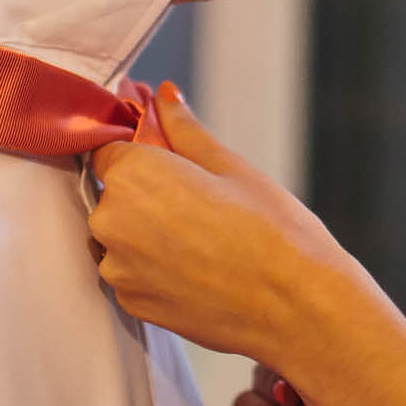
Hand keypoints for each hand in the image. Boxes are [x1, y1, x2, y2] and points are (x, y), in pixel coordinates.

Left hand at [89, 86, 370, 366]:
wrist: (296, 309)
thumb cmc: (272, 231)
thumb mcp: (230, 167)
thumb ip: (184, 129)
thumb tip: (164, 96)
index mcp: (133, 175)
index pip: (108, 147)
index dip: (139, 148)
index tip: (168, 156)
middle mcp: (111, 222)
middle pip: (113, 193)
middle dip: (146, 190)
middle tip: (201, 198)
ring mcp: (118, 269)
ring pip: (121, 235)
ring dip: (148, 230)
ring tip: (205, 237)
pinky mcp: (132, 305)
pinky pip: (131, 271)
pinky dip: (155, 264)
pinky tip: (199, 265)